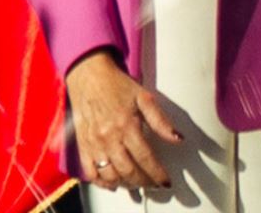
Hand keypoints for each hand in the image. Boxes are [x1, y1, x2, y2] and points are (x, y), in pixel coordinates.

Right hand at [65, 49, 181, 191]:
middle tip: (153, 184)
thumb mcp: (144, 98)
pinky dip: (101, 183)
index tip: (165, 182)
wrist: (89, 75)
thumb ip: (161, 121)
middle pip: (128, 170)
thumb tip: (178, 139)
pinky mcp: (82, 145)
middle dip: (143, 182)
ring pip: (110, 175)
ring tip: (136, 183)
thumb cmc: (117, 85)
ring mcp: (94, 143)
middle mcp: (109, 138)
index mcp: (127, 125)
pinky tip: (113, 183)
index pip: (145, 158)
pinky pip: (90, 172)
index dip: (157, 173)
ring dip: (125, 184)